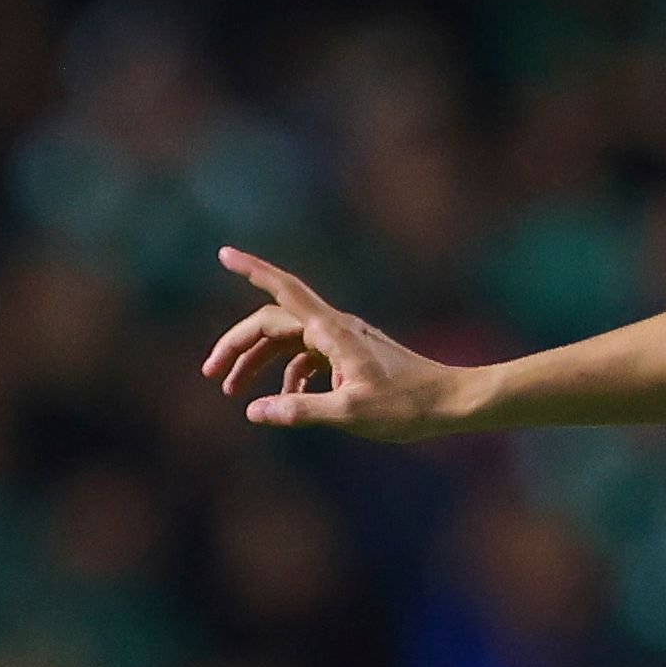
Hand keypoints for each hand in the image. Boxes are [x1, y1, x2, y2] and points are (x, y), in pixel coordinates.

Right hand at [201, 248, 478, 439]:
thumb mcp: (350, 413)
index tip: (224, 253)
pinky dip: (291, 375)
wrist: (453, 402)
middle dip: (239, 344)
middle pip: (273, 323)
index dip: (252, 270)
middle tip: (212, 374)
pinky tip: (287, 401)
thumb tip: (254, 412)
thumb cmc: (408, 407)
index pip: (284, 291)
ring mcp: (345, 342)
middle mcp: (336, 329)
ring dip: (260, 363)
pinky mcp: (354, 357)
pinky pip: (310, 358)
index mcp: (332, 332)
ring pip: (289, 342)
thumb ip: (301, 411)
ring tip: (236, 394)